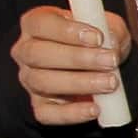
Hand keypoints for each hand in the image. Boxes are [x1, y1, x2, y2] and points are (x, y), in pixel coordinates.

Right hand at [12, 4, 130, 126]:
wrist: (99, 68)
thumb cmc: (97, 41)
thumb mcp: (107, 26)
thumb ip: (110, 29)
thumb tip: (111, 41)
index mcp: (36, 24)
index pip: (41, 24)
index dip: (68, 31)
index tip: (98, 37)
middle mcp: (26, 51)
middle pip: (39, 54)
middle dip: (78, 58)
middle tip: (110, 61)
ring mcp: (30, 80)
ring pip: (43, 82)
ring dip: (80, 83)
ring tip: (111, 82)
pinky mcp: (40, 105)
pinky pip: (47, 113)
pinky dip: (72, 113)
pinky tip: (95, 109)